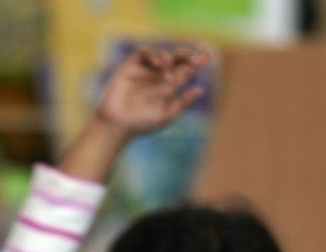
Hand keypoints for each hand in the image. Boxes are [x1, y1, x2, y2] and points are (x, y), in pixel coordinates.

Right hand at [58, 46, 208, 181]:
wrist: (117, 125)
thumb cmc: (141, 124)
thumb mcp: (167, 114)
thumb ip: (182, 102)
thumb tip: (200, 89)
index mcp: (170, 85)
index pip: (187, 69)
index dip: (198, 61)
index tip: (208, 57)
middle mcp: (159, 74)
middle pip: (177, 57)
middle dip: (187, 55)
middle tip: (195, 59)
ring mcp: (145, 70)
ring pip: (161, 54)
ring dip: (168, 58)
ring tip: (167, 71)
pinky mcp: (130, 66)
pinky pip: (143, 53)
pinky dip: (152, 54)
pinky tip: (158, 64)